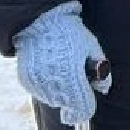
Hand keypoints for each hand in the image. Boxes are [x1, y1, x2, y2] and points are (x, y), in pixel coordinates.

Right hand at [14, 2, 112, 124]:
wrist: (40, 22)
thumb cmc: (71, 34)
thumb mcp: (92, 48)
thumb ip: (101, 71)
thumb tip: (103, 89)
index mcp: (72, 76)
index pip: (82, 107)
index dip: (87, 107)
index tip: (88, 103)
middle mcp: (52, 83)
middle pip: (67, 104)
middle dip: (75, 97)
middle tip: (77, 78)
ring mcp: (37, 83)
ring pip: (53, 100)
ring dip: (60, 92)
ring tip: (63, 69)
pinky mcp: (26, 80)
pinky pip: (40, 91)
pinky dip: (47, 86)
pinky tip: (51, 69)